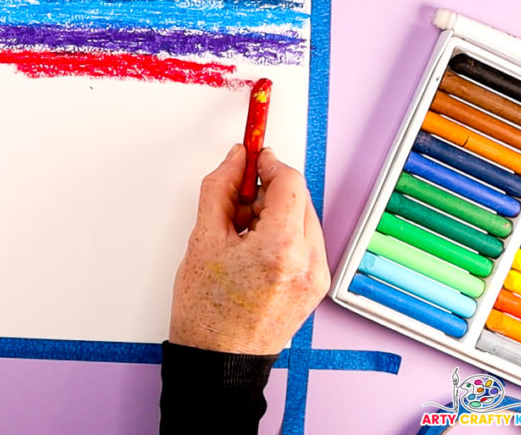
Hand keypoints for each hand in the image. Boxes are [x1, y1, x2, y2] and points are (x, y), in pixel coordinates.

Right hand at [169, 145, 329, 354]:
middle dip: (268, 192)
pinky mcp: (316, 287)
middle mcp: (309, 262)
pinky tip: (252, 251)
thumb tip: (234, 161)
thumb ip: (220, 190)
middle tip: (235, 202)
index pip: (289, 182)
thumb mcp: (203, 240)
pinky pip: (304, 244)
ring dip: (274, 214)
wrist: (218, 362)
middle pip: (299, 199)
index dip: (267, 164)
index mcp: (282, 248)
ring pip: (302, 220)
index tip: (251, 157)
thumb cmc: (206, 313)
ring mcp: (317, 277)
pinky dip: (281, 236)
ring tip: (239, 234)